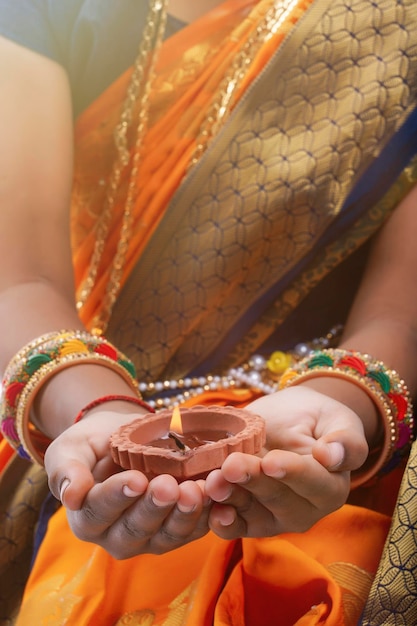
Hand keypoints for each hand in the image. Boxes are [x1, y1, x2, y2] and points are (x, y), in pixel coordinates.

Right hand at [44, 410, 210, 558]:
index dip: (117, 497)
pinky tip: (217, 495)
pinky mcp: (177, 531)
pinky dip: (207, 514)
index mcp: (87, 518)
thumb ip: (67, 470)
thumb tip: (71, 496)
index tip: (136, 479)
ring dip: (184, 515)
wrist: (122, 438)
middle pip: (135, 529)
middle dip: (155, 507)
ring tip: (197, 489)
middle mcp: (116, 536)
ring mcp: (149, 538)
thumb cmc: (91, 443)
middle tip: (169, 485)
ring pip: (168, 536)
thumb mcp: (70, 449)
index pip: (99, 512)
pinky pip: (193, 529)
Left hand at [205, 386, 368, 538]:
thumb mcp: (338, 420)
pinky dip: (221, 521)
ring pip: (253, 515)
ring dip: (231, 499)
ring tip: (214, 481)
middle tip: (231, 465)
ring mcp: (275, 518)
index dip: (292, 473)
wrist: (289, 420)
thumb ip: (346, 441)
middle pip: (278, 499)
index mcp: (331, 487)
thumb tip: (331, 456)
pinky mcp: (249, 520)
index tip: (271, 461)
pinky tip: (211, 510)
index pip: (314, 483)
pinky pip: (235, 527)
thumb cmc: (317, 419)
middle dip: (253, 482)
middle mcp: (305, 510)